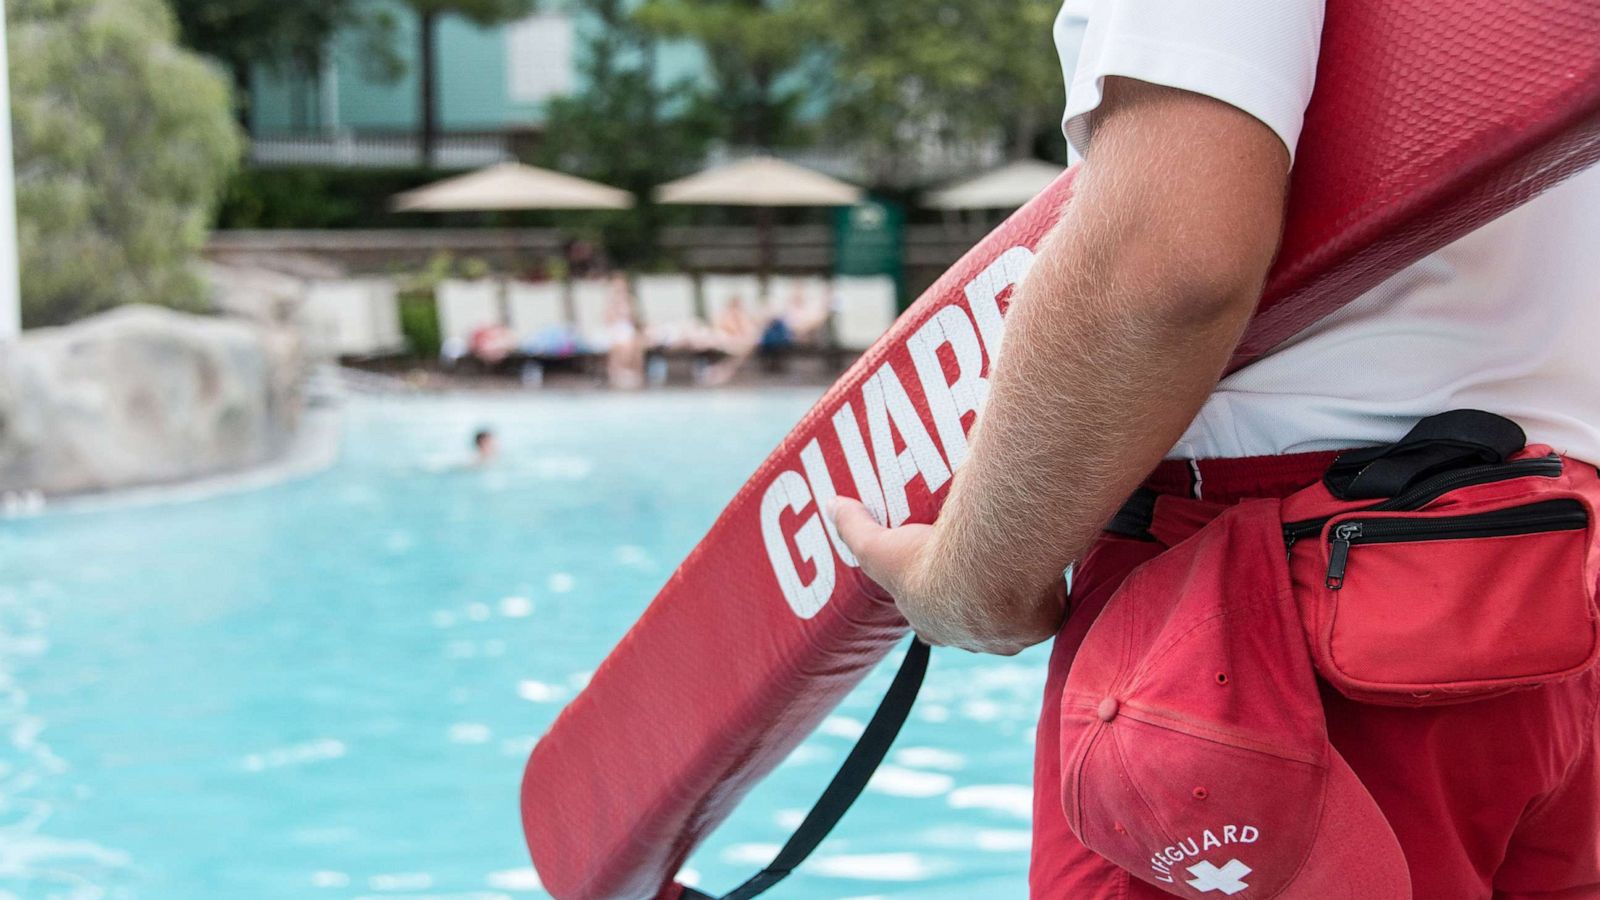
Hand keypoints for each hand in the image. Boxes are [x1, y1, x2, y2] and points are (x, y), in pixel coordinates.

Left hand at [829, 497, 1057, 653]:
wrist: (988, 572)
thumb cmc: (929, 563)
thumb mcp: (879, 546)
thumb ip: (854, 527)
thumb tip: (831, 504)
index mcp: (934, 624)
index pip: (929, 624)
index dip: (934, 605)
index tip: (942, 581)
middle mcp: (971, 638)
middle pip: (974, 623)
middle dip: (978, 601)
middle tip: (985, 567)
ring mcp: (1008, 637)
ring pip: (1013, 619)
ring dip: (1016, 597)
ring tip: (1019, 561)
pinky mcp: (1042, 625)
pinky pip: (1049, 610)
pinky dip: (1050, 592)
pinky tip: (1049, 565)